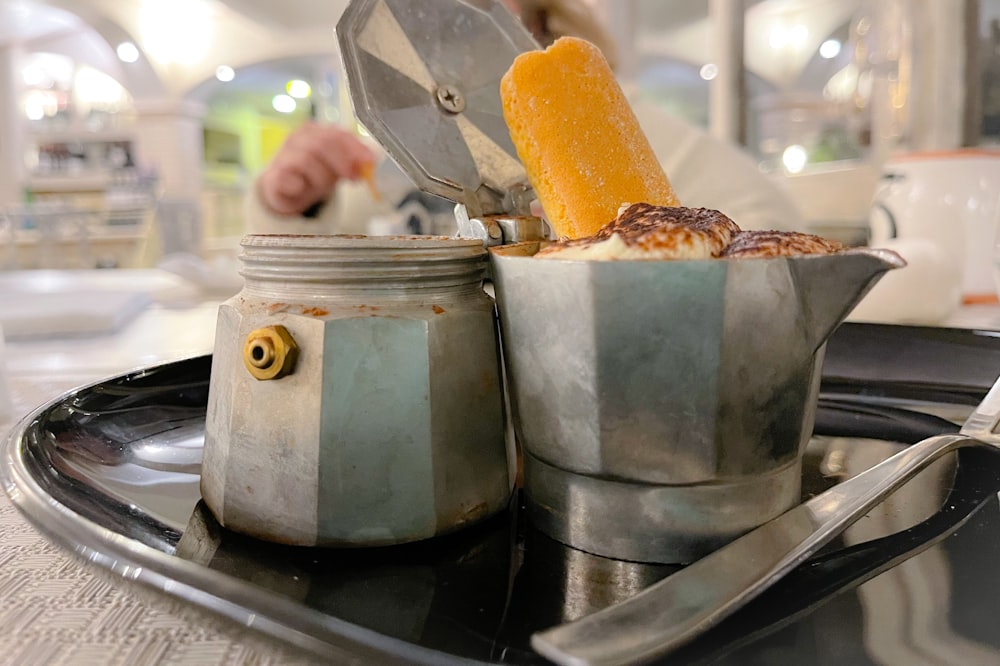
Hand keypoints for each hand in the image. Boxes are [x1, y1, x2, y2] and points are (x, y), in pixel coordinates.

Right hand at [257, 123, 375, 215]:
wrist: (282, 189)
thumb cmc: (312, 174)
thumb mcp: (336, 167)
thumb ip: (353, 162)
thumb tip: (372, 160)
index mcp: (315, 132)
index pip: (337, 133)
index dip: (355, 147)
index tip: (369, 161)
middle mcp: (297, 139)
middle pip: (322, 143)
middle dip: (341, 162)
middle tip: (352, 177)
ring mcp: (283, 155)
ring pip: (306, 160)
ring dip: (322, 177)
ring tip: (324, 188)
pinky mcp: (273, 176)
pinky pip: (287, 178)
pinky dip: (298, 185)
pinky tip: (301, 188)